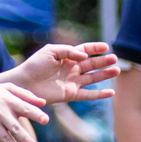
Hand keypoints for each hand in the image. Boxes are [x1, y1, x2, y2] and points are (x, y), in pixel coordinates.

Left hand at [0, 43, 120, 104]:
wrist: (24, 84)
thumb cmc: (34, 65)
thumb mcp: (50, 51)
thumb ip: (68, 51)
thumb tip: (84, 56)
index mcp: (66, 56)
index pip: (85, 50)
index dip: (95, 48)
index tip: (106, 47)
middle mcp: (71, 69)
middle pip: (92, 64)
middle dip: (104, 61)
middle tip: (115, 58)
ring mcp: (71, 82)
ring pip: (93, 78)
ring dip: (105, 74)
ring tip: (117, 70)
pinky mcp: (70, 94)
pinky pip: (88, 94)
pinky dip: (99, 94)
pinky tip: (111, 92)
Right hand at [0, 81, 46, 141]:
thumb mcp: (5, 88)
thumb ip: (25, 94)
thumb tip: (43, 103)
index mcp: (8, 101)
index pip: (25, 108)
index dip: (35, 114)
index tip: (46, 120)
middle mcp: (0, 113)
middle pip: (15, 127)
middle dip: (24, 138)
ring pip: (5, 140)